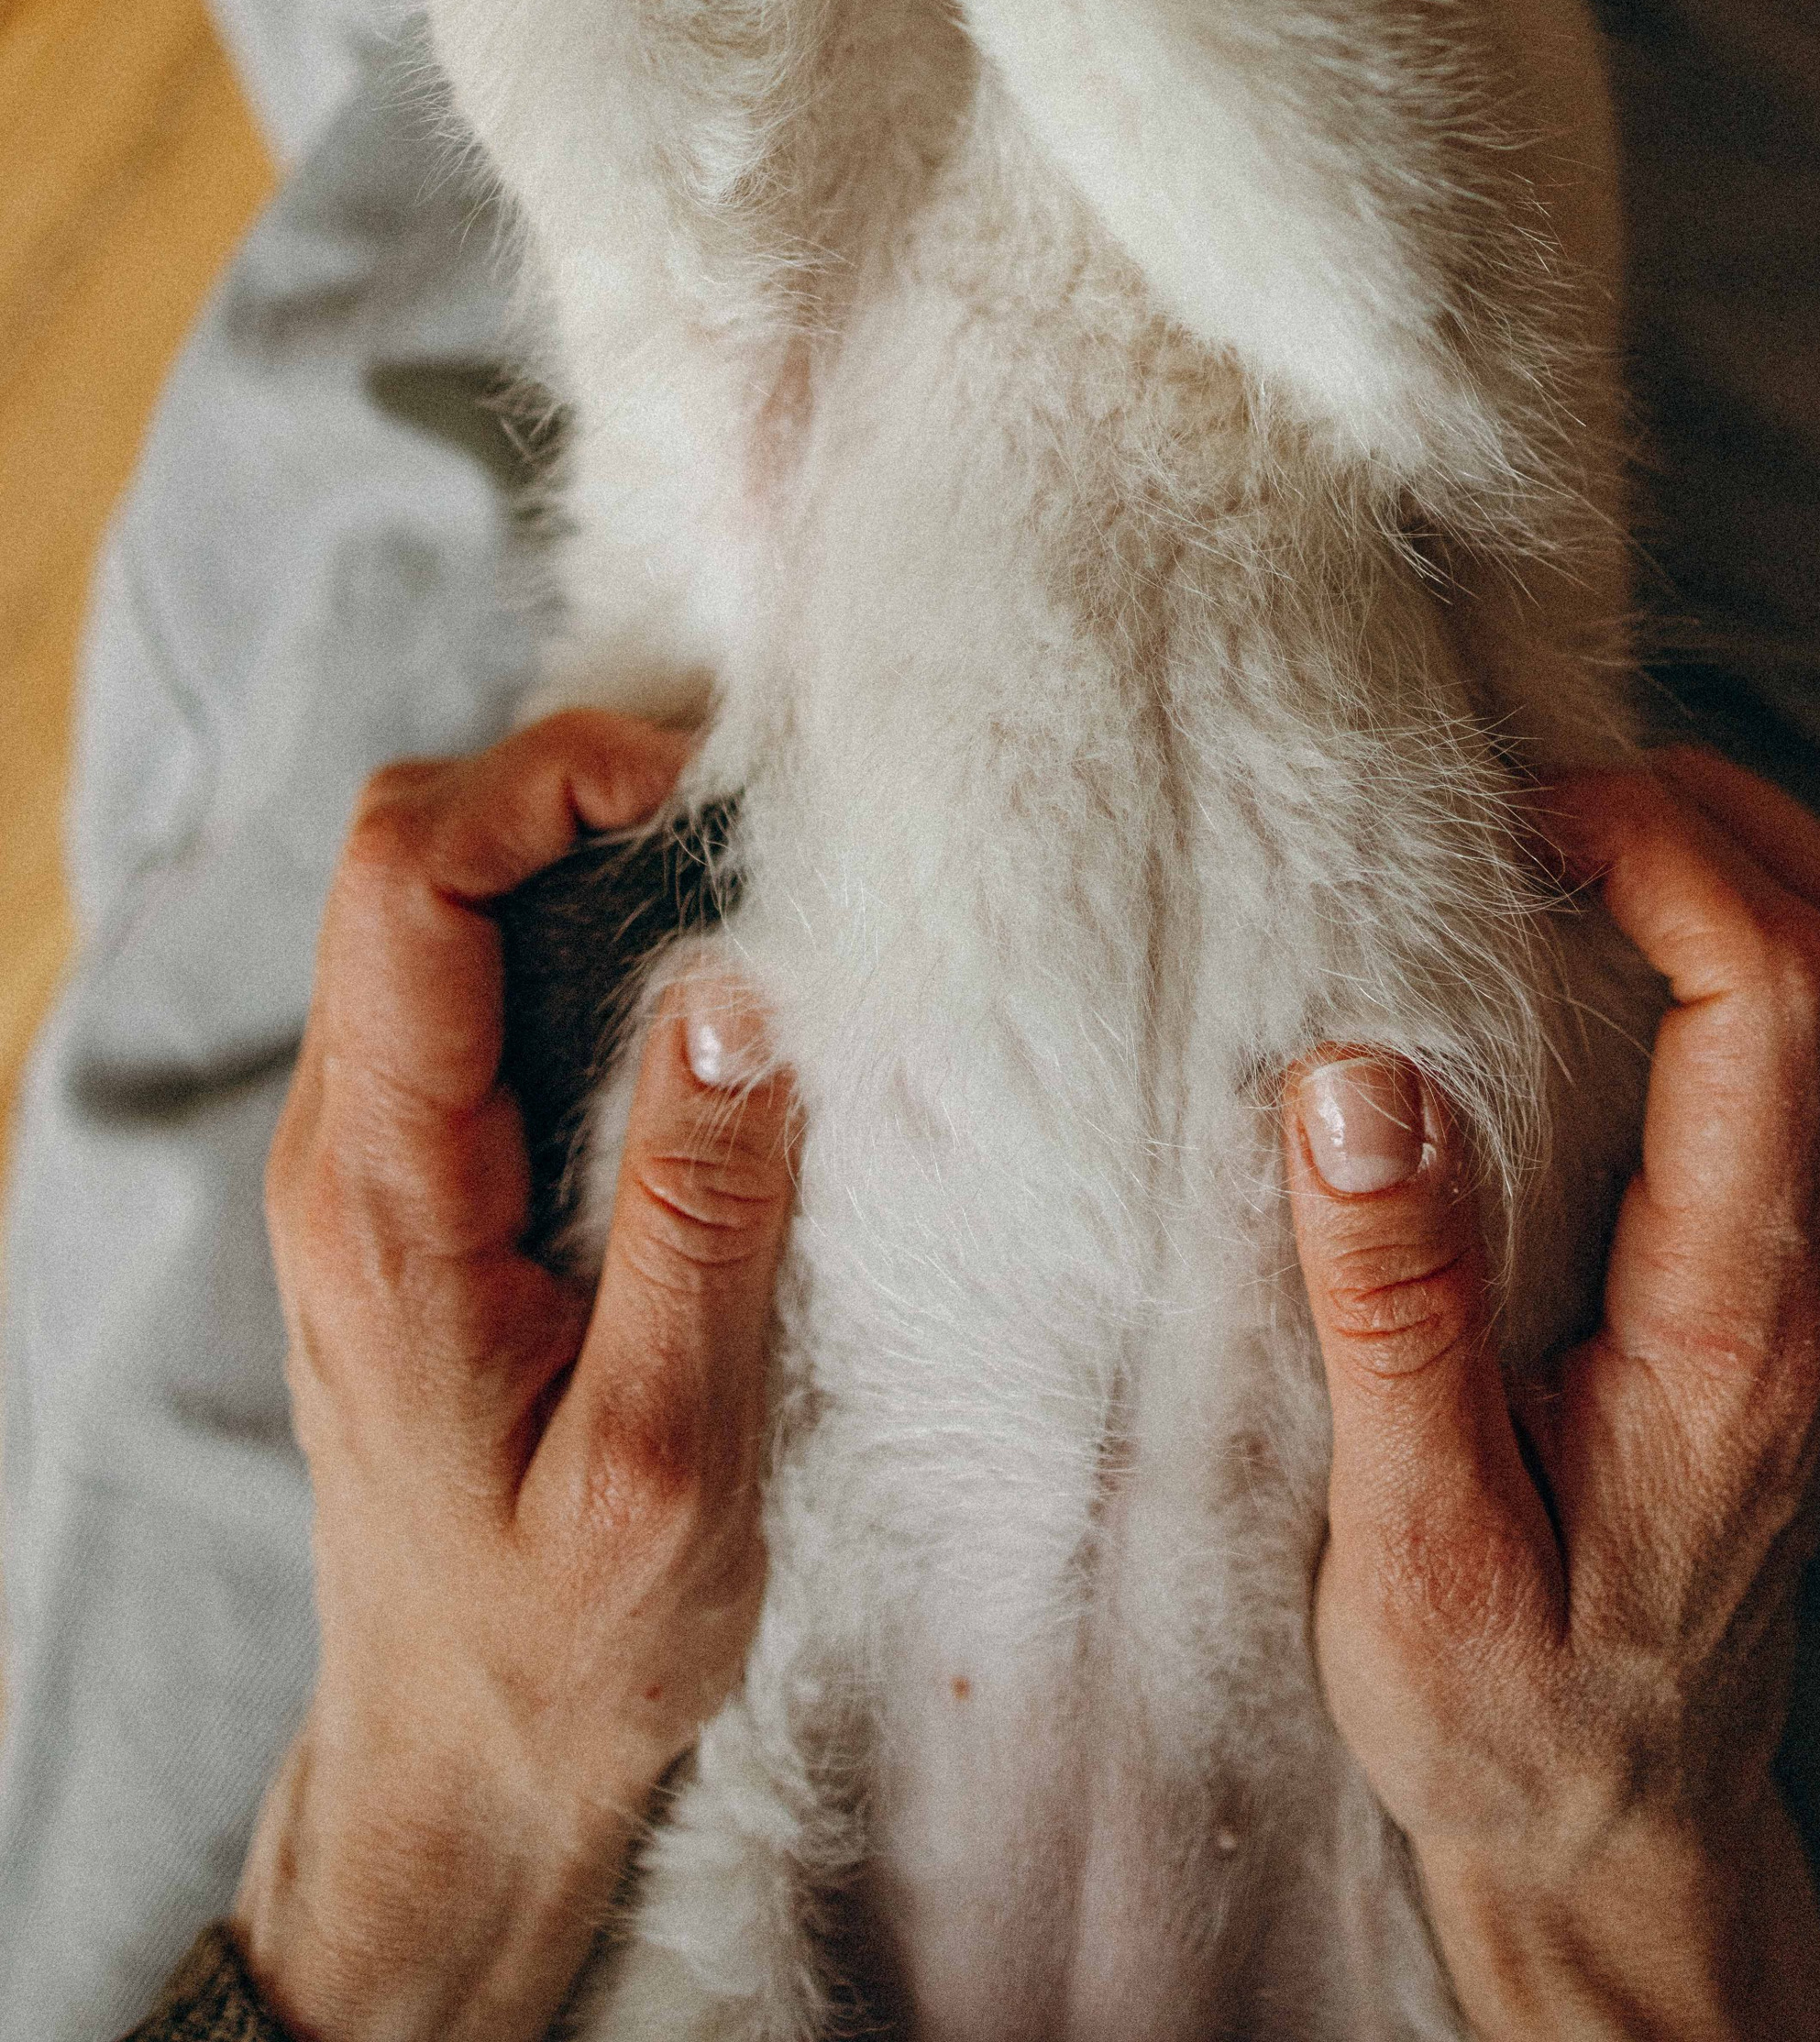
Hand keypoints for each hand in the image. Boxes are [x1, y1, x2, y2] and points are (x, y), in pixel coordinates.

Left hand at [233, 712, 797, 2041]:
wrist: (458, 1770)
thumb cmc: (564, 1644)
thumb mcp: (667, 1454)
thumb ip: (698, 1213)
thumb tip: (738, 983)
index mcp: (383, 1193)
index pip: (403, 881)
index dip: (543, 778)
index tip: (701, 786)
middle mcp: (344, 1148)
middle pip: (405, 856)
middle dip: (568, 788)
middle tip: (747, 822)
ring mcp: (369, 1159)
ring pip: (435, 909)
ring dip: (578, 856)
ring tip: (744, 885)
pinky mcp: (417, 1182)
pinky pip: (472, 989)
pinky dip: (578, 935)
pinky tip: (694, 985)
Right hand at [1284, 750, 1819, 2041]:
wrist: (1624, 1825)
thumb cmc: (1511, 1710)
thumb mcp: (1418, 1553)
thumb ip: (1397, 1314)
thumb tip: (1357, 1073)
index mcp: (1739, 1314)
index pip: (1778, 992)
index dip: (1659, 846)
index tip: (1503, 814)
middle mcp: (1814, 1260)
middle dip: (1705, 808)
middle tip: (1520, 800)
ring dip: (1727, 851)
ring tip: (1547, 842)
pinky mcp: (1788, 1248)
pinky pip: (1815, 1019)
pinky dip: (1723, 920)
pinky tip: (1580, 941)